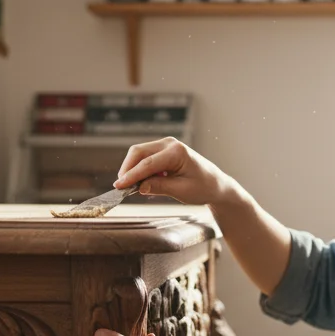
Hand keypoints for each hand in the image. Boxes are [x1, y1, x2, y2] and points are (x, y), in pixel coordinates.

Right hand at [113, 137, 245, 207]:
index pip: (147, 164)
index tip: (119, 186)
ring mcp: (166, 145)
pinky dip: (140, 169)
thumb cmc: (203, 187)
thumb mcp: (181, 191)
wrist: (215, 184)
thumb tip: (139, 187)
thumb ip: (159, 187)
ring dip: (133, 169)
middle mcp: (170, 144)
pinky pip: (146, 157)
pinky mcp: (164, 150)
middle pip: (139, 152)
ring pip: (139, 154)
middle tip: (121, 187)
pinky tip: (143, 182)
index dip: (131, 175)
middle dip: (128, 169)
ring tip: (132, 187)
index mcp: (177, 152)